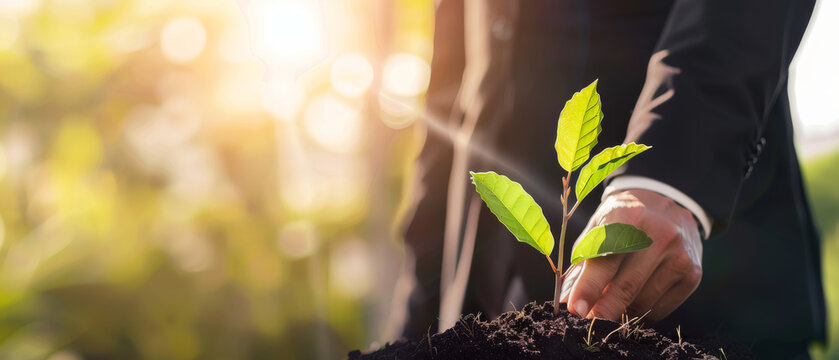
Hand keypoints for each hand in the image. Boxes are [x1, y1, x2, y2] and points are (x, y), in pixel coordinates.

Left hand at [561, 189, 702, 322]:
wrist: (668, 202)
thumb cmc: (624, 217)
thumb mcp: (599, 225)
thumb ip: (583, 260)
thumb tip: (569, 299)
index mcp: (629, 216)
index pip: (606, 258)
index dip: (589, 287)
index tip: (575, 309)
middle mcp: (659, 235)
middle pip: (626, 286)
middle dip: (602, 310)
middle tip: (586, 324)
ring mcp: (680, 256)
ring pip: (642, 302)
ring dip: (620, 313)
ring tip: (606, 309)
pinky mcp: (693, 274)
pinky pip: (659, 309)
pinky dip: (639, 315)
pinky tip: (628, 307)